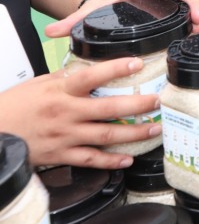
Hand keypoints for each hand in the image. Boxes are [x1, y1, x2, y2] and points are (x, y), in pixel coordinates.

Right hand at [0, 57, 160, 168]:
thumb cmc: (14, 106)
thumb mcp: (40, 84)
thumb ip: (66, 78)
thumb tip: (90, 68)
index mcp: (59, 91)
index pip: (91, 76)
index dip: (115, 68)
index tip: (137, 63)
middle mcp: (65, 113)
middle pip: (108, 108)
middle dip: (138, 105)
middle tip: (158, 101)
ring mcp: (65, 136)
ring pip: (106, 135)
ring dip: (134, 133)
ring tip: (154, 128)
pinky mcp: (61, 155)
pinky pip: (91, 159)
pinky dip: (111, 161)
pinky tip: (128, 158)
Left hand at [46, 0, 198, 38]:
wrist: (102, 11)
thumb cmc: (98, 10)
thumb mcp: (87, 14)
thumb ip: (70, 22)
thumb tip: (52, 32)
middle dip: (192, 4)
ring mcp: (159, 7)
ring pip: (182, 7)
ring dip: (194, 15)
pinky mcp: (161, 19)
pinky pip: (179, 18)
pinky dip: (189, 24)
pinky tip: (194, 34)